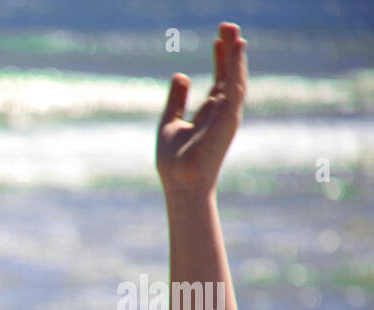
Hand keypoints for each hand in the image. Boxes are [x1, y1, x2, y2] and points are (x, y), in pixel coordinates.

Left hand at [157, 22, 247, 196]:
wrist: (180, 185)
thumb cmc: (174, 163)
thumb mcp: (170, 122)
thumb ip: (176, 100)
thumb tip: (179, 74)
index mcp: (210, 113)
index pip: (219, 80)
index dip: (219, 59)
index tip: (217, 39)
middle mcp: (222, 112)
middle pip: (230, 75)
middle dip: (230, 51)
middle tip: (228, 26)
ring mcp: (228, 115)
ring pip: (236, 78)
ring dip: (235, 55)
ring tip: (233, 32)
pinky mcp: (229, 118)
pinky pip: (235, 87)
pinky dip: (236, 66)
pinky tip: (234, 48)